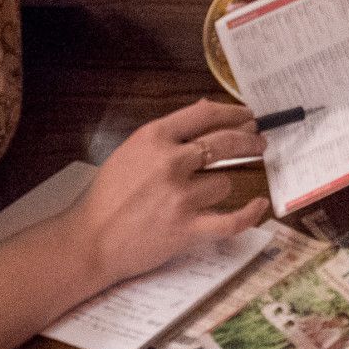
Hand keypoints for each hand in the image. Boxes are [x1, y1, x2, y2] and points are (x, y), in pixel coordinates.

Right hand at [67, 100, 269, 289]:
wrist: (89, 240)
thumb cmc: (107, 196)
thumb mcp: (131, 150)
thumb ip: (168, 132)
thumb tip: (205, 108)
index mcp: (154, 137)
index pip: (205, 114)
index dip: (234, 113)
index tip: (247, 116)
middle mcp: (170, 161)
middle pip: (225, 142)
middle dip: (248, 140)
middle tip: (259, 142)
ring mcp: (180, 196)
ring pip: (224, 182)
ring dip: (218, 188)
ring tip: (199, 198)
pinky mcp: (186, 228)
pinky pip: (230, 220)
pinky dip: (249, 214)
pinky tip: (259, 205)